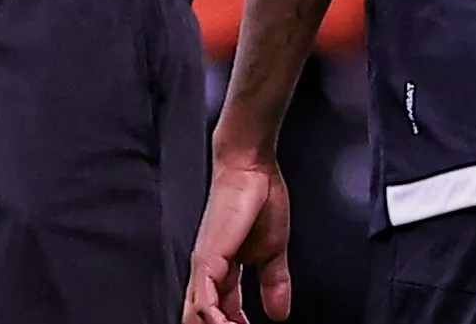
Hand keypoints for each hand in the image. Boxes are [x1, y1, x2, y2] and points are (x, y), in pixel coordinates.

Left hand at [184, 150, 291, 323]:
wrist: (251, 167)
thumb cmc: (259, 198)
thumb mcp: (274, 251)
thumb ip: (274, 283)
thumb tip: (279, 314)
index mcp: (220, 271)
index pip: (218, 312)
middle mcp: (206, 272)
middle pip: (200, 317)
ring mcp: (203, 267)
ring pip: (196, 315)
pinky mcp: (207, 260)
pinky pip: (204, 303)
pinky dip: (214, 321)